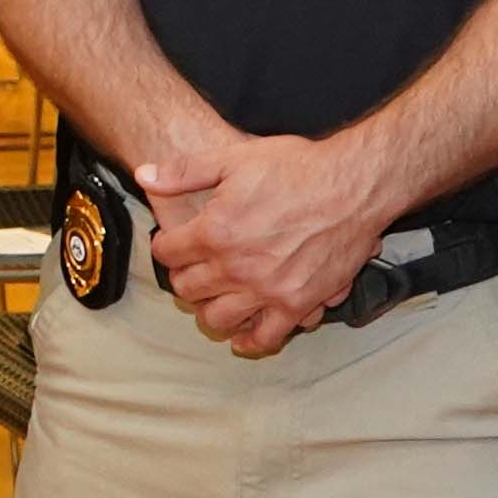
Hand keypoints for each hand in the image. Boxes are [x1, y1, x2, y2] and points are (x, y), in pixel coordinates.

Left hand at [143, 126, 388, 358]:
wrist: (354, 186)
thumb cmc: (298, 168)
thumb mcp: (235, 158)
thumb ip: (185, 171)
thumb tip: (143, 176)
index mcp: (215, 231)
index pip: (167, 253)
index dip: (166, 246)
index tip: (174, 242)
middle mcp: (236, 267)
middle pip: (187, 289)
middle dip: (184, 277)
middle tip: (194, 268)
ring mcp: (267, 290)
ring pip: (217, 319)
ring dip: (209, 309)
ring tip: (216, 296)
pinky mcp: (297, 305)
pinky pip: (265, 337)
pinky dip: (250, 340)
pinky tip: (243, 333)